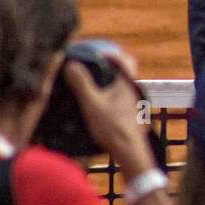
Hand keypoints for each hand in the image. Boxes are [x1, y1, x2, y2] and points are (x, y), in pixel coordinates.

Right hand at [62, 49, 153, 178]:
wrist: (129, 152)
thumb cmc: (113, 128)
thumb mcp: (92, 104)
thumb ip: (81, 84)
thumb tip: (71, 64)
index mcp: (128, 83)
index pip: (125, 59)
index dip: (111, 53)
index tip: (94, 52)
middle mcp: (133, 90)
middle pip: (122, 71)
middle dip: (105, 66)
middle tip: (86, 65)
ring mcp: (132, 102)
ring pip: (119, 85)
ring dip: (104, 81)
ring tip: (84, 83)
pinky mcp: (128, 113)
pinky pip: (117, 97)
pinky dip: (106, 94)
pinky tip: (92, 101)